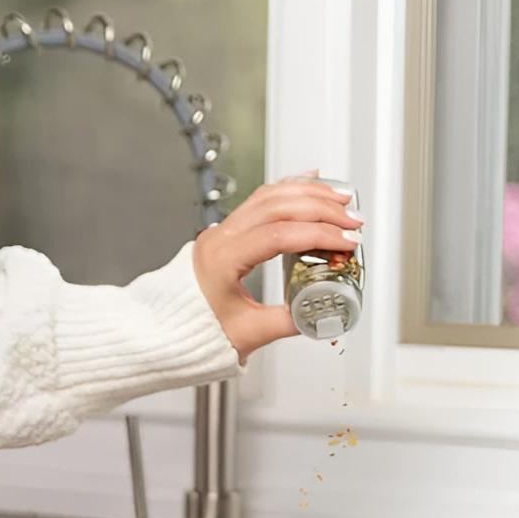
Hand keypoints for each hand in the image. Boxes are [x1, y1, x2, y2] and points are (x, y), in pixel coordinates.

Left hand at [193, 174, 363, 361]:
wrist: (166, 329)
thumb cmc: (196, 331)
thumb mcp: (248, 335)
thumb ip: (287, 323)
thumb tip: (322, 314)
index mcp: (222, 260)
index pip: (277, 235)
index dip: (317, 235)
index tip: (345, 242)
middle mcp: (220, 238)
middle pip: (277, 207)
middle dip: (321, 209)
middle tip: (352, 221)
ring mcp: (223, 230)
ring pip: (269, 196)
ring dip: (308, 194)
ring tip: (341, 199)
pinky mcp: (229, 231)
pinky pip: (260, 199)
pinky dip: (288, 188)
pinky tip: (310, 182)